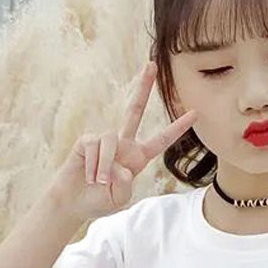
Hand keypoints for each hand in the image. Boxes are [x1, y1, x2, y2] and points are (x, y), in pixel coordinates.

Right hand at [54, 61, 197, 219]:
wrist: (72, 202)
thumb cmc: (97, 201)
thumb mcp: (119, 199)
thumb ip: (125, 186)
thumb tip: (122, 167)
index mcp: (137, 158)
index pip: (161, 140)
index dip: (177, 128)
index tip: (195, 113)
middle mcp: (123, 144)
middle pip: (135, 110)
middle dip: (143, 88)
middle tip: (151, 65)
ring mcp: (104, 141)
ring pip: (110, 140)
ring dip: (104, 166)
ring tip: (97, 181)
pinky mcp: (86, 141)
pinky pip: (94, 145)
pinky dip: (93, 164)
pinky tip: (88, 174)